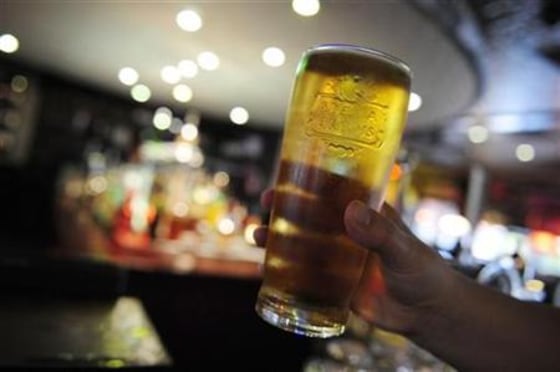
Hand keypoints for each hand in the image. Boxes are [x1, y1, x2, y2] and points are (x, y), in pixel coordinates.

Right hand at [254, 190, 454, 335]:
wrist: (428, 313)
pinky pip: (304, 274)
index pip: (335, 190)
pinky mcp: (334, 283)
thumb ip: (380, 232)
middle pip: (311, 214)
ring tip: (257, 236)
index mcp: (367, 214)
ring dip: (278, 238)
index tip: (290, 174)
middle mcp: (348, 232)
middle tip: (266, 203)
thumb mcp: (403, 248)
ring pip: (302, 242)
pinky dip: (284, 271)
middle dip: (286, 207)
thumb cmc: (424, 272)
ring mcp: (339, 258)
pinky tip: (266, 270)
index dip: (311, 180)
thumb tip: (351, 212)